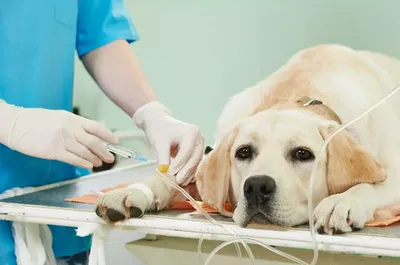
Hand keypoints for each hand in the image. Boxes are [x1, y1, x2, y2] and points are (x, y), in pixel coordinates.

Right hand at [0, 102, 117, 168]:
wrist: (15, 124)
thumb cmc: (35, 120)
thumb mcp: (58, 117)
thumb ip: (73, 125)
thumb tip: (88, 136)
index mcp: (72, 118)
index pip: (96, 127)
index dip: (108, 135)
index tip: (115, 141)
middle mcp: (70, 128)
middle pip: (94, 141)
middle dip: (104, 151)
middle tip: (111, 158)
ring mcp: (63, 139)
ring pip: (85, 152)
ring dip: (95, 159)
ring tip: (100, 163)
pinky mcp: (54, 151)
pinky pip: (73, 159)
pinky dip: (83, 163)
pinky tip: (89, 166)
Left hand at [133, 102, 204, 184]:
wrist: (159, 122)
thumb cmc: (159, 129)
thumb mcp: (159, 143)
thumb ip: (163, 158)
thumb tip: (165, 173)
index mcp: (191, 132)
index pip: (186, 152)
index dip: (179, 165)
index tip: (170, 174)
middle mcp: (199, 137)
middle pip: (195, 158)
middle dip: (185, 171)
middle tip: (176, 181)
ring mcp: (200, 144)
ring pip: (196, 162)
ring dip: (188, 173)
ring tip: (179, 182)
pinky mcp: (197, 150)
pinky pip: (195, 163)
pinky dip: (189, 171)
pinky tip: (183, 179)